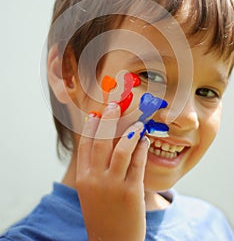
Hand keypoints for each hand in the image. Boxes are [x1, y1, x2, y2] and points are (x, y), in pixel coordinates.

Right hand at [76, 103, 148, 240]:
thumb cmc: (102, 215)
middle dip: (109, 120)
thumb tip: (103, 143)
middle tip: (115, 106)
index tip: (97, 112)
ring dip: (130, 132)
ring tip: (136, 123)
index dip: (92, 126)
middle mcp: (96, 179)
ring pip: (121, 149)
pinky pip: (138, 163)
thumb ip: (94, 169)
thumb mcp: (91, 192)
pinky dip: (141, 148)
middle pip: (101, 141)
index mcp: (84, 178)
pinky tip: (144, 140)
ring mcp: (113, 185)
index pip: (85, 145)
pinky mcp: (132, 191)